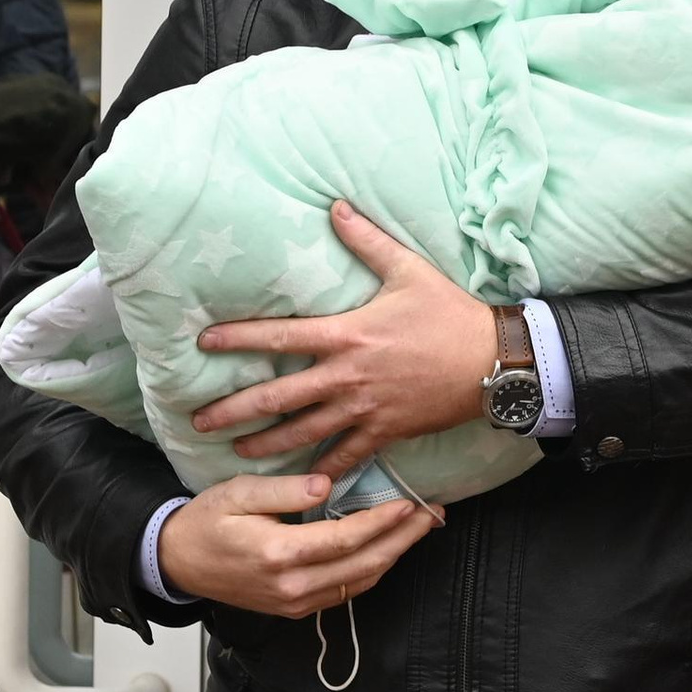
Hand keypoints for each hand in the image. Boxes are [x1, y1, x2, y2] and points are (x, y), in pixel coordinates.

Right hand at [157, 471, 442, 617]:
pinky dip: (372, 570)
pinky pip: (345, 592)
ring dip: (394, 555)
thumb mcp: (238, 492)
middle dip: (403, 539)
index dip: (383, 522)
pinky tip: (387, 548)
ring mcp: (295, 603)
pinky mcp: (295, 609)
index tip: (409, 502)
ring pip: (360, 583)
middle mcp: (292, 586)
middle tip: (432, 515)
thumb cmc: (205, 522)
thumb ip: (285, 490)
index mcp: (279, 555)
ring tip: (419, 528)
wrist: (177, 563)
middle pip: (364, 565)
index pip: (346, 539)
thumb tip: (327, 485)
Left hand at [191, 204, 500, 476]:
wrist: (493, 360)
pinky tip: (302, 484)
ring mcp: (364, 409)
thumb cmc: (449, 313)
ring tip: (235, 452)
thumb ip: (368, 242)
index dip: (239, 338)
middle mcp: (347, 376)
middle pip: (279, 397)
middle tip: (199, 420)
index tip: (205, 343)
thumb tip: (336, 207)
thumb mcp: (409, 270)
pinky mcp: (385, 432)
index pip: (280, 336)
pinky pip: (347, 456)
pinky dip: (324, 472)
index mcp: (347, 335)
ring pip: (304, 432)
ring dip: (267, 444)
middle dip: (235, 410)